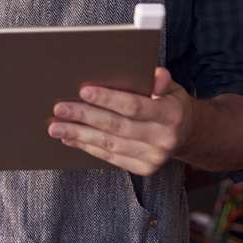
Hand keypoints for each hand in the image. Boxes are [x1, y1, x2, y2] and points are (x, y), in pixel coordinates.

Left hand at [47, 68, 193, 175]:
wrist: (187, 134)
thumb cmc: (170, 103)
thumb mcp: (172, 88)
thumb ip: (161, 81)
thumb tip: (155, 74)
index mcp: (171, 115)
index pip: (134, 106)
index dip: (108, 99)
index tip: (83, 90)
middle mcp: (163, 139)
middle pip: (116, 127)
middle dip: (84, 117)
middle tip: (59, 109)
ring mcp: (153, 157)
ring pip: (109, 145)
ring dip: (79, 135)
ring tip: (56, 127)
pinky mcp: (143, 168)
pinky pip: (110, 157)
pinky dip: (87, 147)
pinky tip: (70, 138)